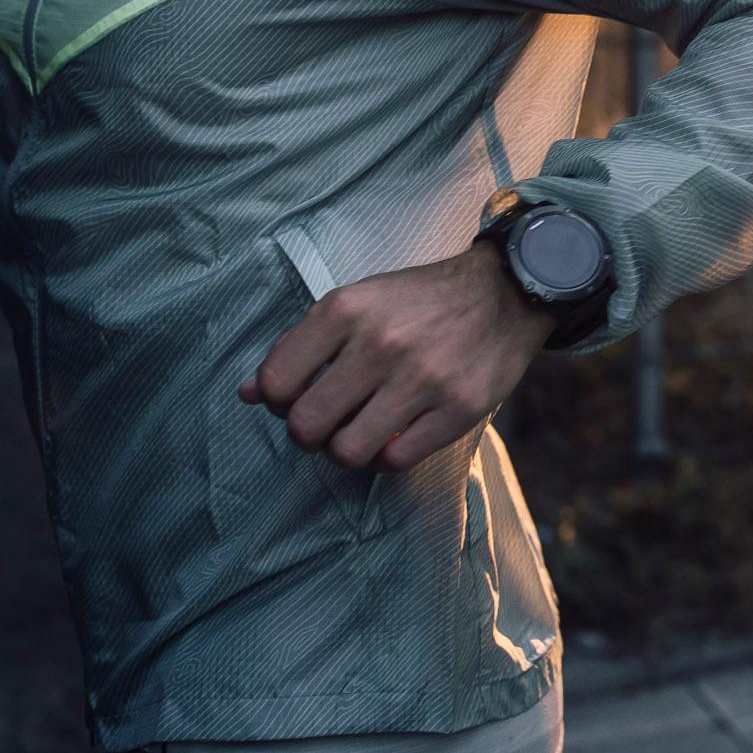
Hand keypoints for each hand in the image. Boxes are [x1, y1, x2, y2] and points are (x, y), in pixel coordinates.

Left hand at [240, 243, 558, 472]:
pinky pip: (395, 461)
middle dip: (308, 434)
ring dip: (347, 449)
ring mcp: (422, 379)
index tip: (296, 397)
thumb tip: (246, 394)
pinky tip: (397, 434)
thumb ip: (301, 346)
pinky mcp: (458, 409)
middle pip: (305, 425)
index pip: (274, 382)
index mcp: (346, 310)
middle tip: (327, 422)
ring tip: (362, 431)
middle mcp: (380, 344)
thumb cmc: (418, 301)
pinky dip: (387, 456)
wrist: (506, 291)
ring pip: (347, 451)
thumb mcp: (356, 303)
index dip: (276, 401)